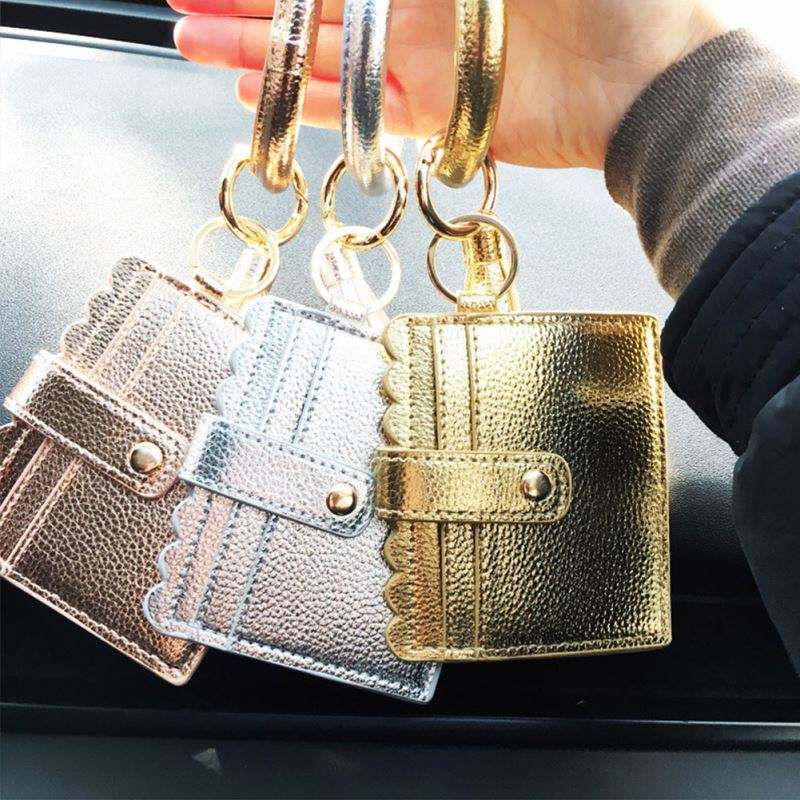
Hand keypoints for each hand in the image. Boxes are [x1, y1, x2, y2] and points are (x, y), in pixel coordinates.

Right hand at [169, 0, 725, 168]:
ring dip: (257, 56)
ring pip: (319, 58)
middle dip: (245, 9)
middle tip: (182, 8)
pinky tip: (257, 99)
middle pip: (312, 7)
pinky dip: (305, 104)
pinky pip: (353, 110)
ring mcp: (419, 62)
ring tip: (196, 52)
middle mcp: (415, 8)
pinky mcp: (430, 115)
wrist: (640, 77)